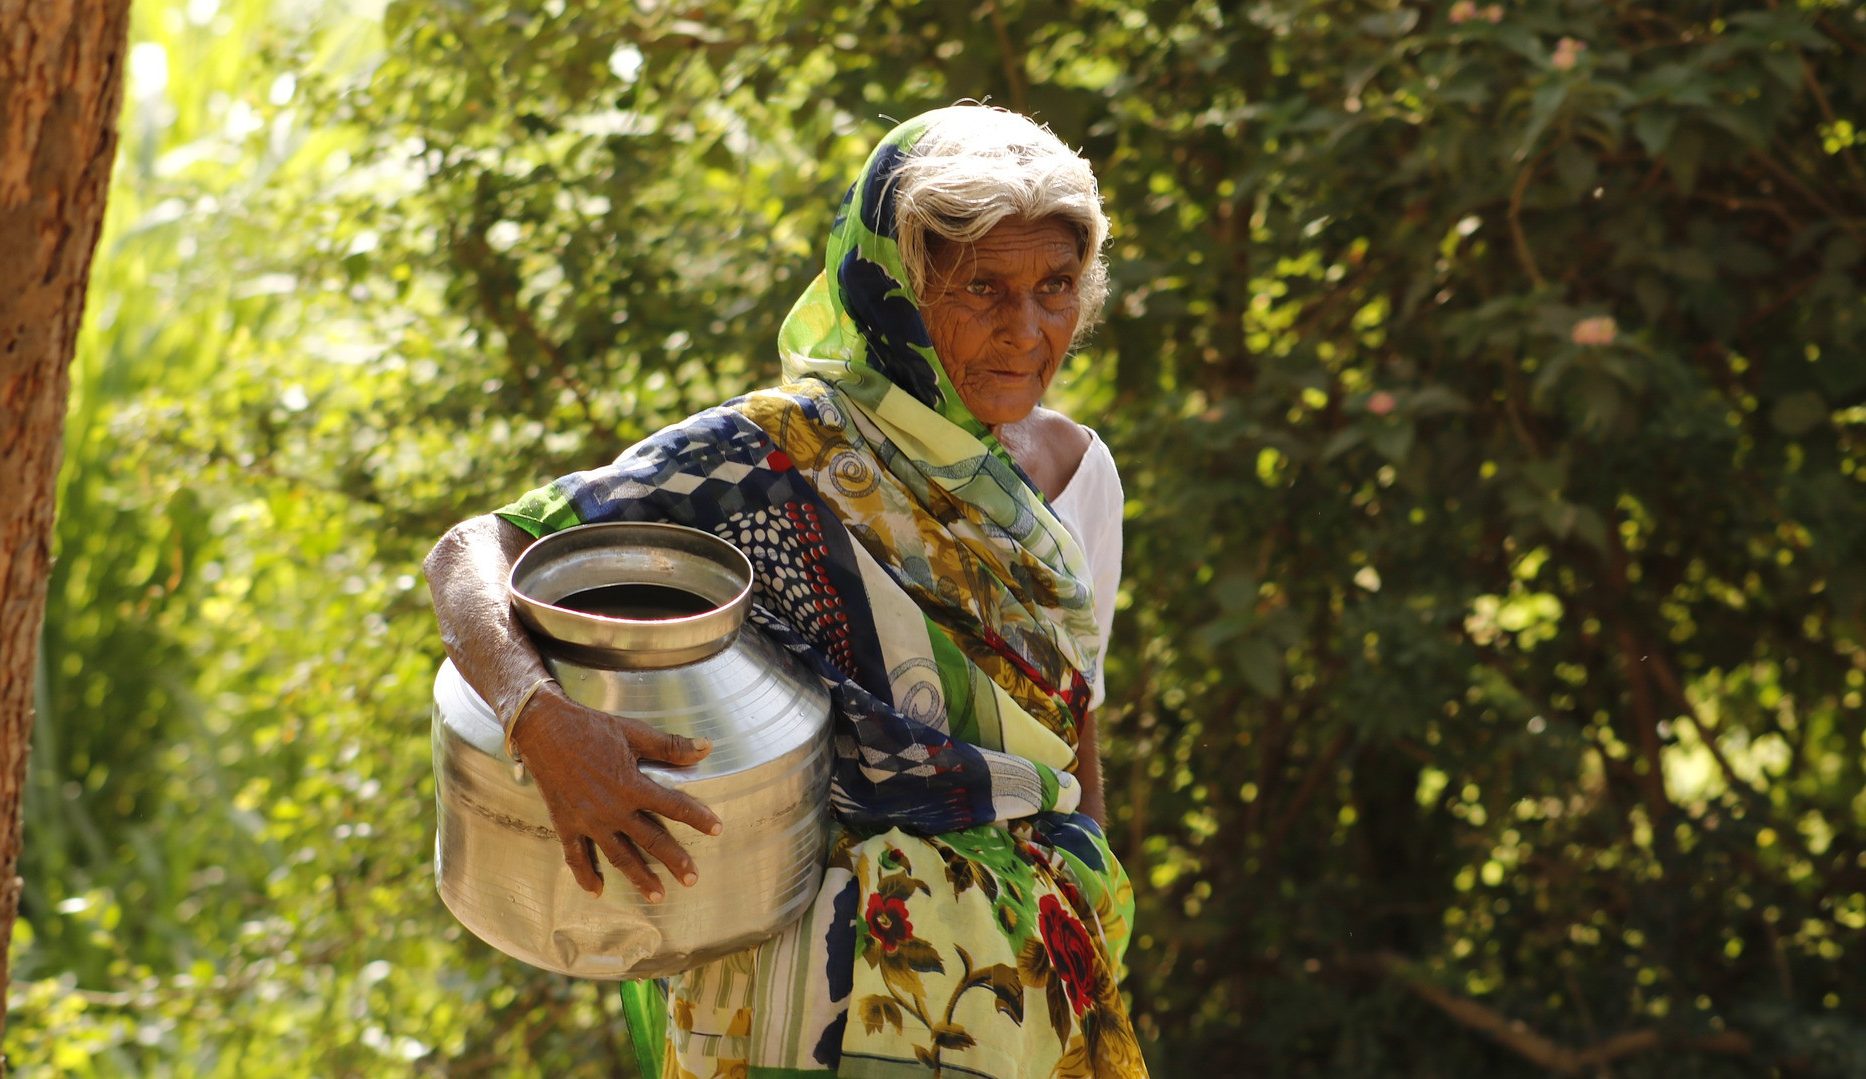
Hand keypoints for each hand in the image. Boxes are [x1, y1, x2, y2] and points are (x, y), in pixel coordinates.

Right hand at [510, 685, 721, 899]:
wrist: (544, 729)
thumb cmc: (591, 728)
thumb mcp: (634, 732)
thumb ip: (670, 746)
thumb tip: (706, 747)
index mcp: (632, 786)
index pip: (674, 806)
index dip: (698, 817)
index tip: (717, 829)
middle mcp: (612, 810)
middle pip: (650, 840)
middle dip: (674, 861)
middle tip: (692, 879)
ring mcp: (589, 821)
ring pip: (619, 856)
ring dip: (639, 877)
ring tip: (658, 896)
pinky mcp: (566, 825)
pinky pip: (576, 856)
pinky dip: (586, 875)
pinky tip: (597, 892)